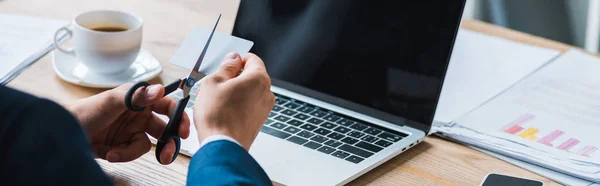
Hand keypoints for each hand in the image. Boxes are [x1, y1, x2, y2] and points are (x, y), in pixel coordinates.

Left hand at [66, 84, 189, 163]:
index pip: (167, 105)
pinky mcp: (122, 146)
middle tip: (168, 153)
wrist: (62, 133)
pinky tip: (109, 152)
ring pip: (148, 145)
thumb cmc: (84, 111)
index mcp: (139, 99)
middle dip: (167, 142)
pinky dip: (121, 154)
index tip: (184, 130)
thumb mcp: (112, 100)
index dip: (179, 116)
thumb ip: (138, 95)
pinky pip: (132, 153)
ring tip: (118, 153)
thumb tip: (160, 89)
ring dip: (132, 151)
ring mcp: (130, 131)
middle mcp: (138, 115)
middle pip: (163, 128)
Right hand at [194, 52, 274, 149]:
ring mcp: (264, 108)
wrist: (222, 145)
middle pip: (251, 76)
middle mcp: (266, 92)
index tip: (226, 65)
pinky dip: (238, 105)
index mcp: (258, 78)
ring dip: (234, 91)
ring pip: (249, 92)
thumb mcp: (214, 82)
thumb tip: (233, 58)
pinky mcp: (259, 121)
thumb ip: (226, 66)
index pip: (252, 59)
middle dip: (234, 77)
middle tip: (216, 84)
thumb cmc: (217, 116)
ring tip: (216, 100)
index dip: (237, 60)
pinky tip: (222, 111)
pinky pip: (249, 106)